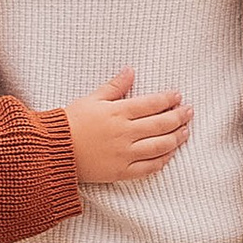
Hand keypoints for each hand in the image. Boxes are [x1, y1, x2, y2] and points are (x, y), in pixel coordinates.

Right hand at [62, 70, 192, 186]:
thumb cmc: (69, 122)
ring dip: (176, 138)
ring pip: (159, 146)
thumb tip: (131, 71)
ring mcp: (125, 154)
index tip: (178, 96)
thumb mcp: (91, 99)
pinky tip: (170, 154)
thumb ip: (114, 87)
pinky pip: (148, 168)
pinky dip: (162, 161)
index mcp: (118, 113)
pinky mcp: (121, 172)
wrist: (53, 151)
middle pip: (161, 124)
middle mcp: (125, 133)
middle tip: (189, 111)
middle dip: (179, 116)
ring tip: (186, 131)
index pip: (151, 104)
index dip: (168, 99)